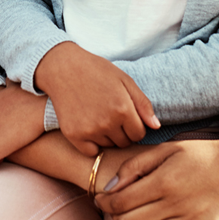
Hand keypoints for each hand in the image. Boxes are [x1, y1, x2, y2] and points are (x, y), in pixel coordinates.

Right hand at [34, 42, 158, 154]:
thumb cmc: (95, 70)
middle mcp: (107, 123)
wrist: (62, 67)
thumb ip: (143, 104)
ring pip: (108, 146)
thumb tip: (156, 126)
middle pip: (124, 142)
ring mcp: (89, 130)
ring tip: (97, 116)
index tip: (125, 116)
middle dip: (121, 132)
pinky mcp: (73, 134)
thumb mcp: (124, 80)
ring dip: (106, 136)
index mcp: (123, 109)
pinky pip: (90, 151)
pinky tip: (87, 127)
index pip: (139, 134)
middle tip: (109, 114)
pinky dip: (91, 144)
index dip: (134, 126)